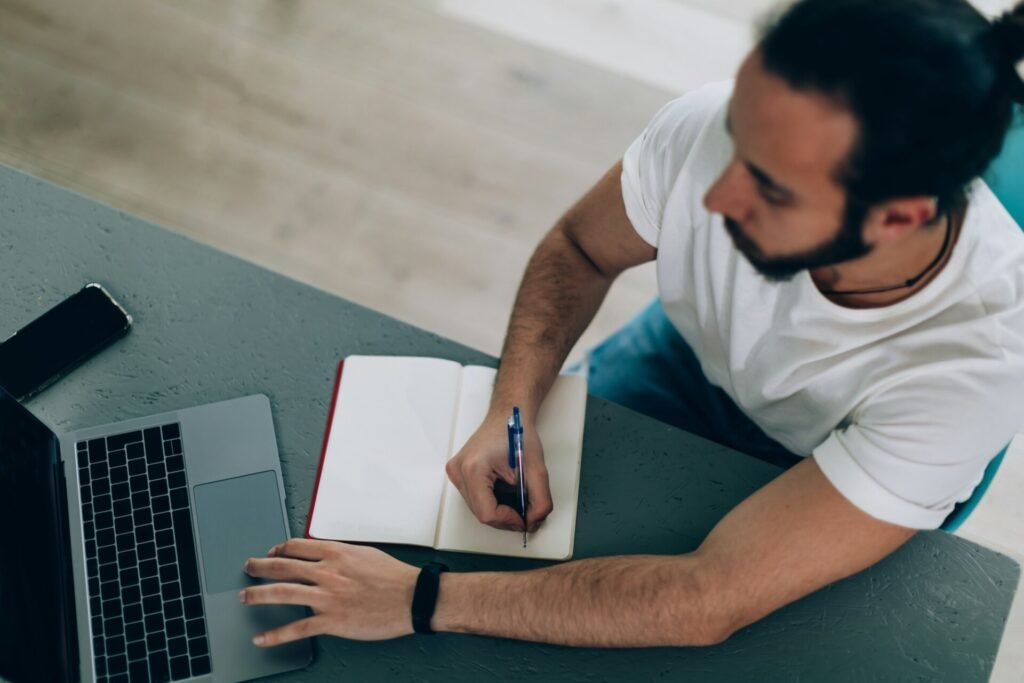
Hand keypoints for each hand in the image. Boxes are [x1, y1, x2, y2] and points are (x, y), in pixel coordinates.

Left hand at [241, 539, 417, 645]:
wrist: (411, 597)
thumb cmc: (394, 577)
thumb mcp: (365, 554)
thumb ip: (342, 554)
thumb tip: (326, 556)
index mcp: (336, 553)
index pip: (297, 547)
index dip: (279, 549)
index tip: (272, 552)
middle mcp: (327, 572)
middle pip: (283, 566)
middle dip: (260, 566)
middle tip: (248, 568)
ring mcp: (327, 597)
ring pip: (283, 593)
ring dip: (258, 594)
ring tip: (244, 597)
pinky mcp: (331, 620)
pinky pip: (297, 628)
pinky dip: (276, 634)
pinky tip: (262, 638)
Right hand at [445, 412, 552, 531]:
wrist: (507, 415)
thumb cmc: (518, 433)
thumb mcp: (537, 469)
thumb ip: (540, 500)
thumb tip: (534, 521)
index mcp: (474, 468)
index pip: (487, 512)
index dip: (509, 520)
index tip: (525, 518)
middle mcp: (459, 471)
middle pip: (481, 513)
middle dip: (506, 517)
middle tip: (526, 513)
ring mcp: (456, 473)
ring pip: (477, 509)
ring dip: (499, 511)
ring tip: (516, 500)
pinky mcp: (459, 473)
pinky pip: (475, 499)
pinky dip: (492, 502)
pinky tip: (505, 493)